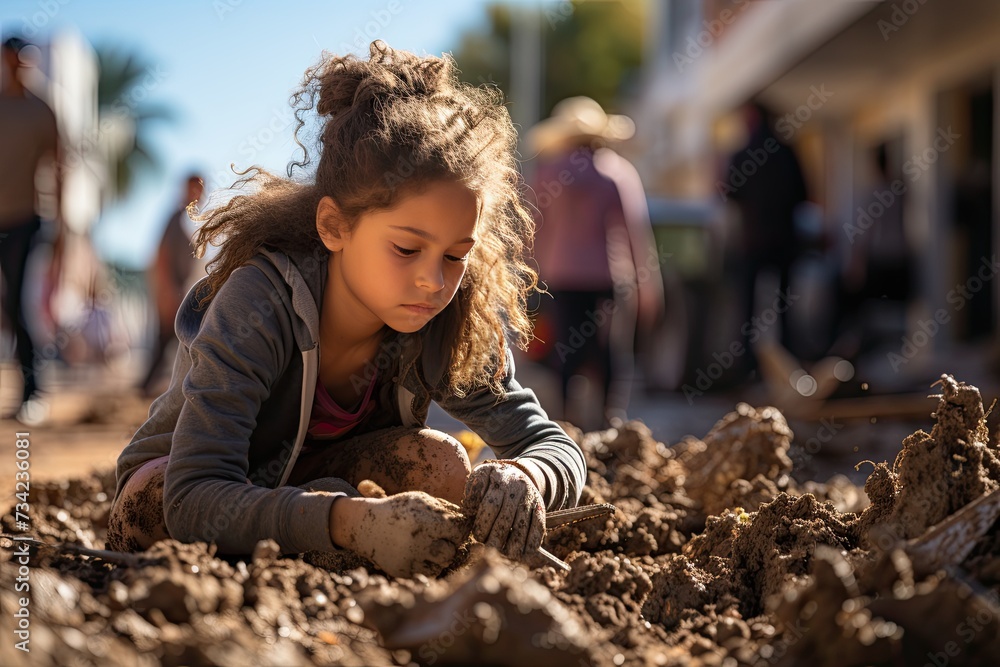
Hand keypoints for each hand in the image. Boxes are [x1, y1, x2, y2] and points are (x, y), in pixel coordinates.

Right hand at [341, 483, 468, 577]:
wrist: (366, 527)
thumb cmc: (399, 510)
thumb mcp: (422, 500)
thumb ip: (446, 509)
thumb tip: (472, 519)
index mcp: (427, 521)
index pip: (461, 529)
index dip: (461, 527)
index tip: (455, 525)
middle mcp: (420, 542)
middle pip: (453, 550)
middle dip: (451, 543)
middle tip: (442, 537)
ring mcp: (411, 560)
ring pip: (442, 564)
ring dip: (440, 555)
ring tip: (428, 545)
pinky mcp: (405, 573)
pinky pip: (429, 572)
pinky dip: (428, 564)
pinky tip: (418, 553)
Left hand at [462, 460, 545, 560]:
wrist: (518, 472)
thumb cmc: (493, 480)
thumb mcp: (481, 476)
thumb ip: (473, 490)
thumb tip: (469, 509)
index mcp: (500, 479)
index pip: (490, 505)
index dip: (483, 524)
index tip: (477, 537)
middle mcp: (517, 488)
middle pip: (505, 520)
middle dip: (495, 538)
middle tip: (489, 549)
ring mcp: (530, 498)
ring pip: (522, 526)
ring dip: (513, 545)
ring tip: (504, 555)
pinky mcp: (540, 507)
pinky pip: (538, 528)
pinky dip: (531, 543)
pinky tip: (523, 553)